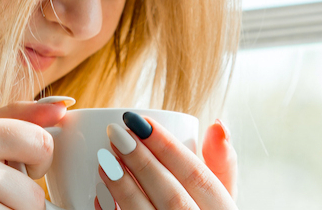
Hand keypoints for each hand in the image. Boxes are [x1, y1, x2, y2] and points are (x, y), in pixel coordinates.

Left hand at [97, 113, 237, 209]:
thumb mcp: (224, 200)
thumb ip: (222, 164)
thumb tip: (216, 124)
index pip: (199, 176)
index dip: (168, 147)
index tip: (139, 122)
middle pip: (172, 197)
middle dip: (142, 162)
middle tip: (116, 134)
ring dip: (123, 188)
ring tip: (103, 159)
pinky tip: (97, 194)